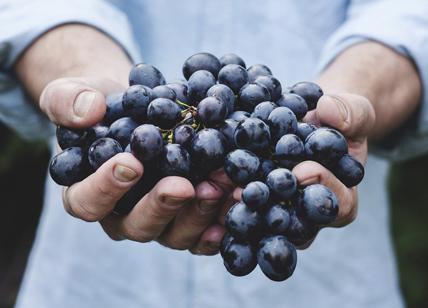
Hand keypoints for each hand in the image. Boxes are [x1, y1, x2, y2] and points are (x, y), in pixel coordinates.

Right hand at [41, 76, 233, 254]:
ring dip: (199, 213)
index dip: (106, 188)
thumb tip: (88, 111)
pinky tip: (237, 202)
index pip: (88, 202)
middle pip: (137, 226)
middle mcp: (122, 215)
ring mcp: (159, 220)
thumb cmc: (101, 107)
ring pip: (175, 233)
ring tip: (220, 186)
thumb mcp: (73, 94)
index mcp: (87, 193)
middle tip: (183, 185)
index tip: (131, 163)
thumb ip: (68, 101)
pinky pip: (204, 232)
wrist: (137, 109)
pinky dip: (221, 221)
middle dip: (162, 206)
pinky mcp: (187, 217)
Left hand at [230, 92, 374, 247]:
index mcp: (341, 199)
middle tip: (249, 192)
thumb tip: (328, 110)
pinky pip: (241, 206)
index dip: (322, 188)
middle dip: (272, 206)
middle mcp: (308, 215)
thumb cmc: (337, 121)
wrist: (312, 121)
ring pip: (262, 221)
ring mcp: (279, 212)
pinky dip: (223, 196)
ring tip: (222, 189)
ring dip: (241, 208)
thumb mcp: (354, 111)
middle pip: (293, 223)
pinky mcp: (255, 202)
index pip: (337, 204)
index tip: (303, 170)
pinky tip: (205, 185)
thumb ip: (350, 113)